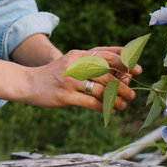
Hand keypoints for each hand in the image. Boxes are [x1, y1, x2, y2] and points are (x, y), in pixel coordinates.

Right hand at [19, 47, 142, 111]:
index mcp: (80, 55)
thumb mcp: (73, 63)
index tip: (138, 69)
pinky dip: (104, 107)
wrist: (28, 83)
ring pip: (101, 89)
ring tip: (124, 105)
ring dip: (116, 99)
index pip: (107, 54)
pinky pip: (90, 102)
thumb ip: (93, 65)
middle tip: (132, 94)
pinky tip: (111, 111)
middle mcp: (75, 65)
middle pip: (107, 73)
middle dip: (123, 85)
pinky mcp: (65, 96)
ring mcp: (70, 80)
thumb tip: (122, 76)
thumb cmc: (56, 75)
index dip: (124, 61)